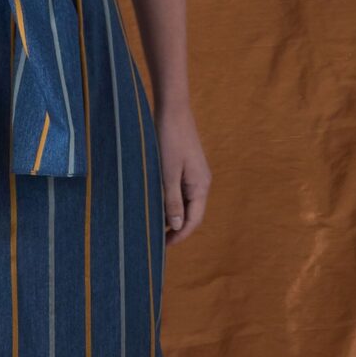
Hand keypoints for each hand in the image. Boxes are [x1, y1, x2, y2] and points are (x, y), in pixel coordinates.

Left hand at [157, 102, 209, 244]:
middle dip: (175, 229)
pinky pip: (180, 191)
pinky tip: (156, 204)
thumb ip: (171, 201)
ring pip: (185, 203)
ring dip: (171, 215)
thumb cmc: (169, 140)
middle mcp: (202, 182)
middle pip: (191, 214)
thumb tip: (176, 227)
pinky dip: (170, 201)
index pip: (193, 221)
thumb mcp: (167, 174)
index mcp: (201, 186)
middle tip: (156, 241)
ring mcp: (195, 174)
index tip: (162, 247)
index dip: (179, 236)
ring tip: (153, 225)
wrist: (172, 109)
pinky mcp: (186, 166)